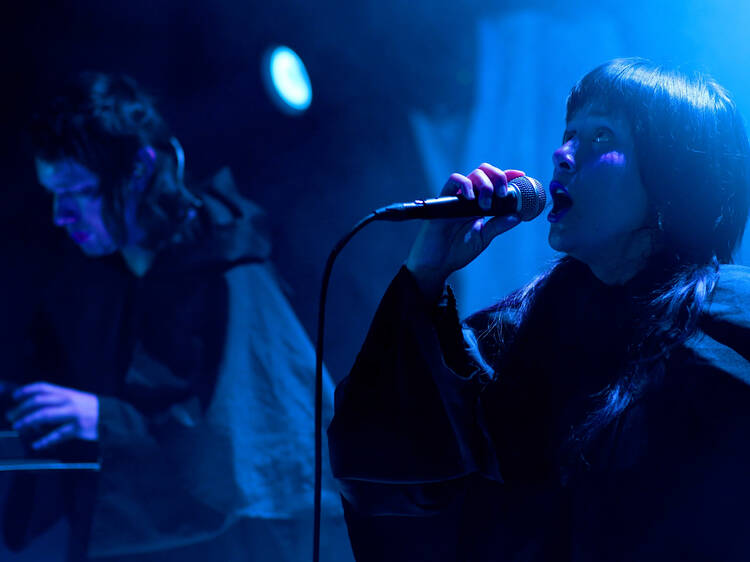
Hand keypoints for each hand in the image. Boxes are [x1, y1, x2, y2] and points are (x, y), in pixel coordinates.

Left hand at [7, 382, 98, 450]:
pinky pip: (58, 434)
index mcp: (67, 393)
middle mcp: (69, 401)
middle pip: (40, 401)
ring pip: (45, 415)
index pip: (43, 387)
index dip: (26, 390)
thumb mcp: (76, 399)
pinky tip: (36, 444)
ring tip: (18, 427)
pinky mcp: (78, 428)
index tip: (14, 396)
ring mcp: (73, 414)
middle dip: (22, 409)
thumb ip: (59, 401)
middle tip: (11, 416)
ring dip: (28, 421)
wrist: (113, 417)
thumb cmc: (92, 409)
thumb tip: (37, 407)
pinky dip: (45, 440)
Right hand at [406, 164, 525, 300]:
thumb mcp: (483, 238)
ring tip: (487, 205)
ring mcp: (456, 198)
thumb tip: (518, 216)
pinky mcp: (443, 201)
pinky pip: (452, 182)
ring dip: (485, 184)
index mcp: (479, 204)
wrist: (438, 264)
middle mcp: (468, 198)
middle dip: (498, 177)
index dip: (507, 175)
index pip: (494, 182)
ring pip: (472, 174)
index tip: (522, 175)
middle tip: (503, 194)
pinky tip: (471, 198)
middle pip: (484, 172)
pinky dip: (465, 184)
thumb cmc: (457, 251)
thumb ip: (498, 225)